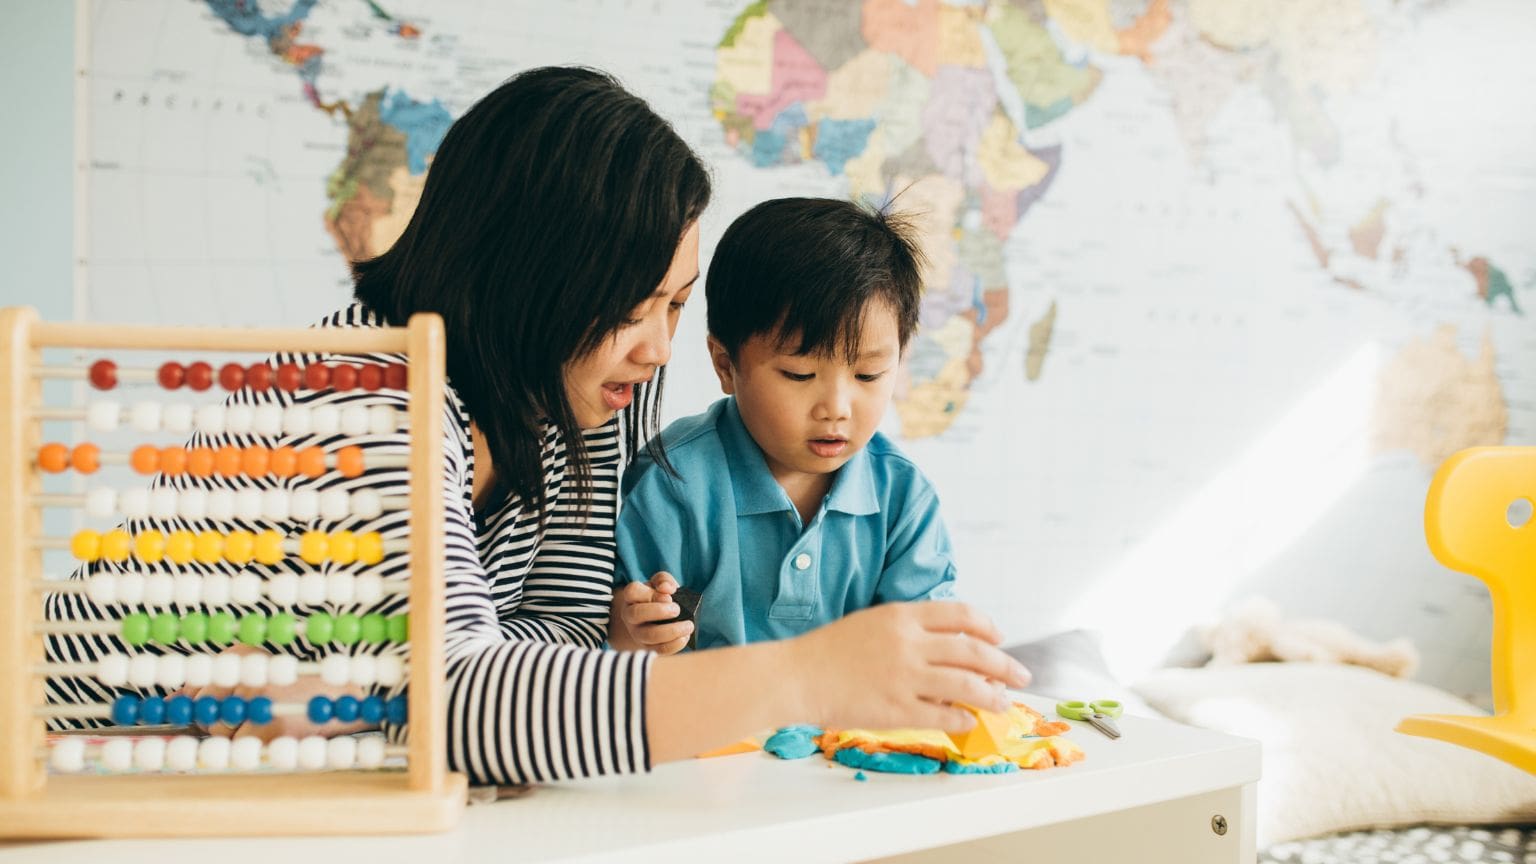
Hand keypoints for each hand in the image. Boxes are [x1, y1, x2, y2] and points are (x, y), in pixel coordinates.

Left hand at [173, 645, 373, 741]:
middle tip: (258, 716)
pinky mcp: (269, 726)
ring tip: (270, 723)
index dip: (197, 707)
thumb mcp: (252, 676)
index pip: (193, 690)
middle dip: (223, 725)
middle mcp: (247, 670)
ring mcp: (258, 698)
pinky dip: (255, 749)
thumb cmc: (291, 693)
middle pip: (204, 714)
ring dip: (239, 738)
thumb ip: (208, 687)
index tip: (195, 711)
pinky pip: (239, 749)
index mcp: (241, 652)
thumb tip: (167, 702)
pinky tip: (277, 734)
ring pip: (220, 734)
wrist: (338, 702)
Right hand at [607, 571, 692, 654]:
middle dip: (659, 612)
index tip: (669, 597)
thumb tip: (667, 589)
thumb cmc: (658, 597)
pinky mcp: (647, 647)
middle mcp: (630, 615)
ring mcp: (636, 633)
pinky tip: (685, 637)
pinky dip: (674, 645)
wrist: (655, 618)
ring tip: (688, 626)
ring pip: (648, 635)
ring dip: (671, 631)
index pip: (632, 591)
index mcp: (631, 597)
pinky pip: (658, 650)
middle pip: (636, 614)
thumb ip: (663, 580)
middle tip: (677, 609)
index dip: (650, 594)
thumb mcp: (660, 583)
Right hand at [783, 601, 1031, 731]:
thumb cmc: (827, 651)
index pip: (961, 615)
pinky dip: (963, 718)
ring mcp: (905, 677)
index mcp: (902, 615)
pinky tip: (967, 720)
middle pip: (974, 652)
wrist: (796, 675)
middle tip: (1021, 675)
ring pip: (968, 686)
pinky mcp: (898, 709)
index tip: (999, 638)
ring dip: (993, 695)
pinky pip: (945, 715)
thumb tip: (949, 648)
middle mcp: (909, 643)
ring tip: (1003, 702)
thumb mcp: (872, 623)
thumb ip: (909, 630)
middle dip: (1005, 665)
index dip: (987, 626)